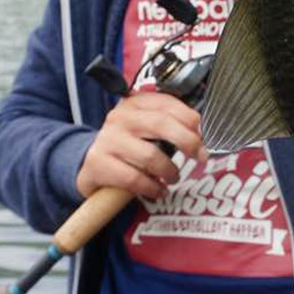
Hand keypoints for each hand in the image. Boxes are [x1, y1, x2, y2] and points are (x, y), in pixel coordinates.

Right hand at [76, 91, 208, 199]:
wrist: (90, 165)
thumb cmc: (128, 146)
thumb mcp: (145, 129)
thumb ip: (169, 125)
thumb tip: (202, 134)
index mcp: (134, 103)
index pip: (167, 104)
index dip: (190, 120)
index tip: (204, 136)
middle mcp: (120, 117)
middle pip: (161, 124)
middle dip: (187, 141)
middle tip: (200, 157)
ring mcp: (107, 139)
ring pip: (150, 155)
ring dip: (169, 170)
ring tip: (173, 177)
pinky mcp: (98, 163)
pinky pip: (134, 178)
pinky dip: (152, 187)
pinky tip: (158, 190)